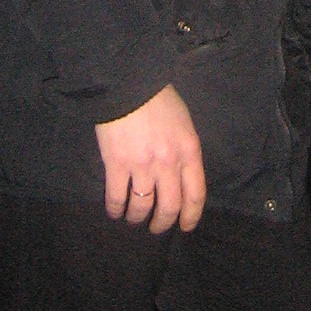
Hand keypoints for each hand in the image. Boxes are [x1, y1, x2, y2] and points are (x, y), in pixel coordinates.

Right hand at [94, 83, 205, 233]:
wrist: (129, 82)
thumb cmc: (159, 99)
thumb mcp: (183, 123)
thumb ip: (184, 150)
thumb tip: (180, 177)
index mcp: (189, 150)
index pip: (195, 194)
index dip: (191, 216)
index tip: (185, 226)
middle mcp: (169, 163)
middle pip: (169, 207)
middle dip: (162, 223)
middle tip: (156, 227)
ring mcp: (142, 165)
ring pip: (142, 206)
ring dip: (137, 217)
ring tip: (133, 218)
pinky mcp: (117, 165)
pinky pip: (117, 198)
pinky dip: (116, 209)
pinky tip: (115, 211)